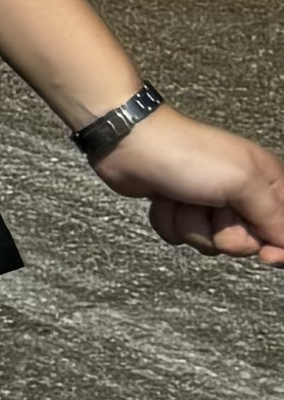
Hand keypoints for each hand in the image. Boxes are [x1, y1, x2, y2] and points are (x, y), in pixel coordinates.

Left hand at [90, 103, 283, 261]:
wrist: (130, 145)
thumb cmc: (189, 155)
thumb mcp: (243, 181)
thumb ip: (273, 214)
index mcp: (269, 183)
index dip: (277, 247)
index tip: (265, 254)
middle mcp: (243, 195)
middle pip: (245, 242)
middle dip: (223, 232)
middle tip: (212, 206)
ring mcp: (209, 203)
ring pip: (209, 242)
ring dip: (191, 225)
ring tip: (184, 198)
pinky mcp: (180, 210)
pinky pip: (180, 236)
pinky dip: (170, 222)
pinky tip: (165, 200)